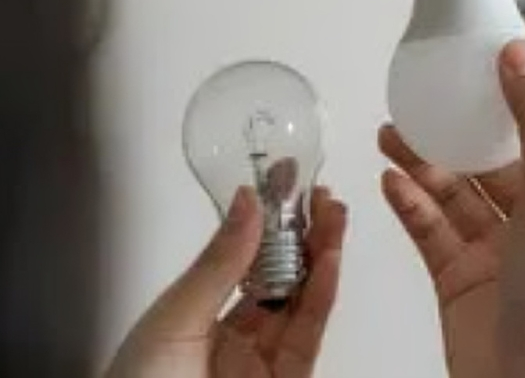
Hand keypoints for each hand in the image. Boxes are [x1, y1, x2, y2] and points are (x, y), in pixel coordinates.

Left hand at [106, 185, 347, 377]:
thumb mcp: (173, 321)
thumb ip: (218, 265)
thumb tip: (247, 202)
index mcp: (196, 318)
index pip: (240, 259)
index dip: (266, 221)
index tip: (284, 180)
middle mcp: (234, 335)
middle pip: (279, 276)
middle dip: (303, 233)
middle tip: (323, 193)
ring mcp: (264, 360)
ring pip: (302, 299)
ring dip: (322, 255)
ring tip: (336, 214)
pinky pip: (310, 334)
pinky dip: (323, 295)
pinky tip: (332, 260)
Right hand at [379, 39, 524, 377]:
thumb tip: (521, 57)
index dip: (516, 89)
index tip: (481, 56)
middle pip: (491, 157)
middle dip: (456, 128)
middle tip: (420, 97)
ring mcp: (498, 249)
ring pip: (456, 192)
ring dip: (424, 162)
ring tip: (391, 133)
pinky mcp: (461, 277)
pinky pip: (432, 229)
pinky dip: (411, 204)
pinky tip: (390, 181)